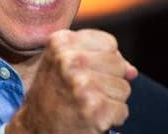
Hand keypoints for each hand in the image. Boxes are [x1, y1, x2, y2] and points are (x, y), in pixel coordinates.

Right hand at [8, 29, 137, 133]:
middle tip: (83, 93)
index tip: (82, 73)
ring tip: (85, 105)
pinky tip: (89, 119)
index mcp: (61, 42)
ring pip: (124, 88)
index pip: (109, 44)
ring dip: (110, 101)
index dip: (102, 61)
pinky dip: (110, 119)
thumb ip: (99, 59)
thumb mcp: (64, 65)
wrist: (35, 130)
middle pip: (119, 65)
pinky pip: (123, 111)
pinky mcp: (94, 109)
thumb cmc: (52, 95)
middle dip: (109, 81)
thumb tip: (132, 72)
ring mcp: (82, 85)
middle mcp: (70, 60)